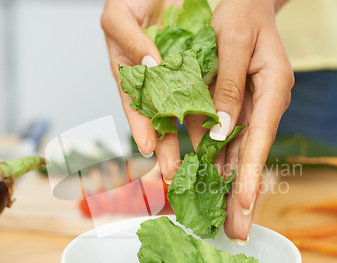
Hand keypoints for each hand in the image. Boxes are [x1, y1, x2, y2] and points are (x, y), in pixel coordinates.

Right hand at [101, 0, 207, 183]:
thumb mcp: (120, 17)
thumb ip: (130, 41)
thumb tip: (150, 67)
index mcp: (128, 72)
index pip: (134, 104)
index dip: (140, 126)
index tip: (148, 146)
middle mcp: (152, 79)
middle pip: (159, 117)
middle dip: (166, 145)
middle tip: (173, 170)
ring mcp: (175, 75)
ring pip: (184, 110)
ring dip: (191, 136)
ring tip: (199, 160)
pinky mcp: (196, 67)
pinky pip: (204, 90)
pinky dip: (209, 110)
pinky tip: (216, 129)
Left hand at [209, 0, 293, 240]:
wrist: (243, 0)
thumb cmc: (241, 11)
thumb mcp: (233, 41)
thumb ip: (226, 86)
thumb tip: (218, 131)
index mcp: (272, 89)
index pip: (261, 139)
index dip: (250, 174)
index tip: (244, 204)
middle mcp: (263, 105)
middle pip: (251, 156)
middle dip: (243, 196)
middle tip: (237, 231)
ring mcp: (248, 107)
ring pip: (236, 153)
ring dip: (227, 187)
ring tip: (220, 218)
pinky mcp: (233, 106)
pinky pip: (222, 139)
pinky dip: (214, 162)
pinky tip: (205, 185)